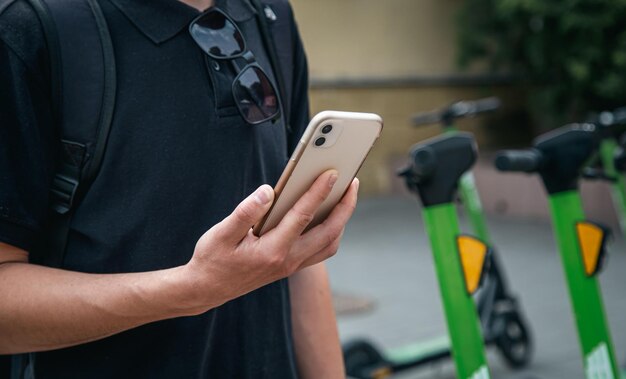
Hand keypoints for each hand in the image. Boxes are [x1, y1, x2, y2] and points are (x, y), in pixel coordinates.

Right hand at [184, 170, 357, 311]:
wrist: (208, 289)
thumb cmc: (212, 259)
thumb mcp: (220, 233)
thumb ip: (245, 212)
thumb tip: (268, 191)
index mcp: (271, 251)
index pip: (302, 216)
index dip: (318, 192)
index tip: (331, 173)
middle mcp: (287, 260)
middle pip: (328, 232)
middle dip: (345, 206)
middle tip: (352, 182)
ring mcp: (291, 266)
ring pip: (329, 244)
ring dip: (342, 221)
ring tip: (345, 196)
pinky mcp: (291, 266)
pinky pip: (321, 250)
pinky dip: (331, 232)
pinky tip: (328, 214)